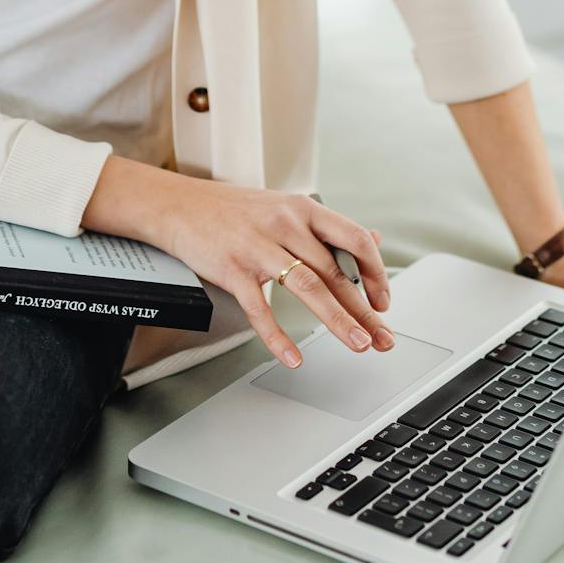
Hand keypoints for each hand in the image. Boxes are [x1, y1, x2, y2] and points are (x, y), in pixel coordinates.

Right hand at [84, 155, 392, 368]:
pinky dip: (278, 337)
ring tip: (358, 344)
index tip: (383, 301)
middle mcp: (286, 224)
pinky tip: (293, 357)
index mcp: (304, 208)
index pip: (355, 239)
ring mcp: (259, 246)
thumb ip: (327, 227)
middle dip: (364, 309)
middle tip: (383, 337)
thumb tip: (372, 239)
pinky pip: (261, 308)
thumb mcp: (286, 208)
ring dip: (338, 320)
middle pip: (336, 271)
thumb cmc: (234, 210)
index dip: (375, 272)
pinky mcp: (233, 269)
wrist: (179, 205)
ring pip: (308, 287)